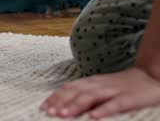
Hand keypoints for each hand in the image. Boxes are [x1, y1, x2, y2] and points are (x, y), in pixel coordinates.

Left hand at [41, 67, 159, 118]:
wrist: (151, 76)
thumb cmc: (122, 86)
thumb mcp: (101, 88)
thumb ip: (84, 96)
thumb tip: (63, 106)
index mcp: (91, 82)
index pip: (68, 88)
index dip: (55, 97)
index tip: (43, 107)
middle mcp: (99, 85)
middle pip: (76, 92)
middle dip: (61, 102)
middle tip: (49, 112)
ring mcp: (114, 91)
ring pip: (91, 97)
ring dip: (76, 105)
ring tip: (63, 114)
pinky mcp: (130, 98)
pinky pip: (116, 104)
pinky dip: (104, 110)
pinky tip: (94, 117)